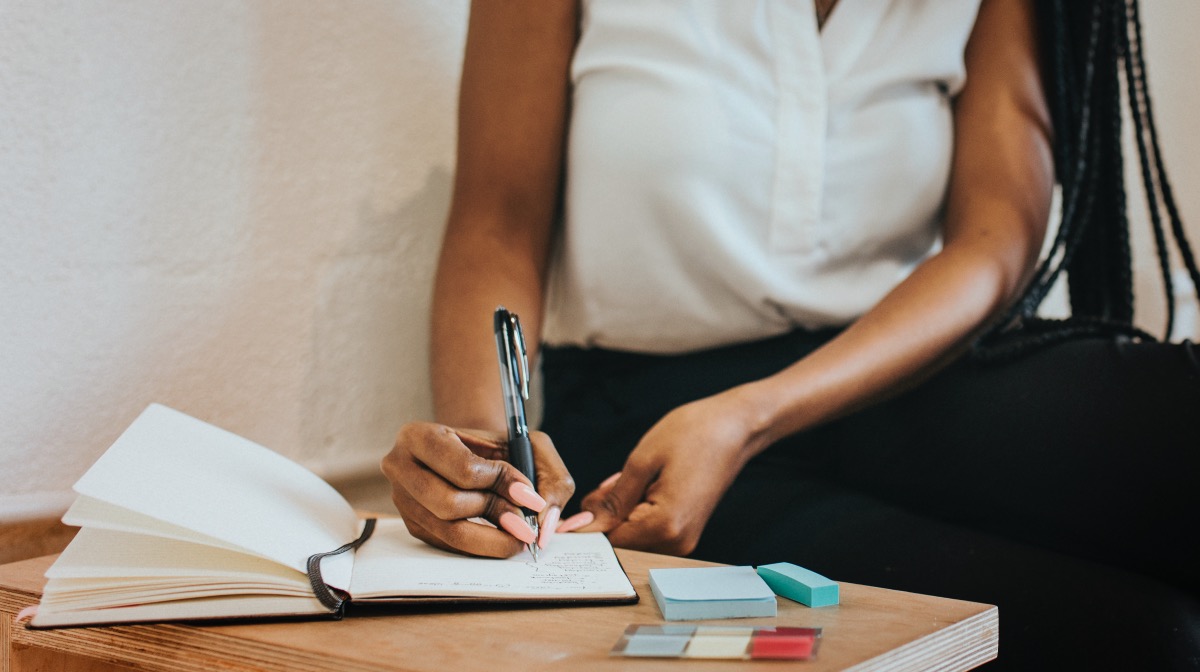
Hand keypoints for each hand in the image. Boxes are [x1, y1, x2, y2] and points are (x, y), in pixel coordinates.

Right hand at [381, 422, 574, 557]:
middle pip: (449, 505)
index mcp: (419, 436)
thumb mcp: (530, 446)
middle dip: (494, 515)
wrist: (473, 455)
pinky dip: (479, 546)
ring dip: (491, 538)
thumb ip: (549, 475)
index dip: (501, 484)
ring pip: (448, 531)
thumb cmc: (499, 448)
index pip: (464, 469)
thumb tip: (541, 517)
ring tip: (519, 535)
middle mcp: (400, 468)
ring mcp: (402, 501)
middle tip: (525, 523)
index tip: (530, 496)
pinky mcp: (413, 525)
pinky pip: (447, 546)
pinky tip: (501, 538)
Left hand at [575, 390, 764, 555]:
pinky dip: (636, 509)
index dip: (586, 525)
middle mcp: (677, 541)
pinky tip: (640, 484)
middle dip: (605, 514)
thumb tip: (585, 523)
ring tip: (627, 478)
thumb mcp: (642, 461)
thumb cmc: (694, 434)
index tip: (568, 510)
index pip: (609, 541)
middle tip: (608, 482)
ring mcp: (685, 539)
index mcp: (665, 525)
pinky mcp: (687, 530)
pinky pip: (649, 528)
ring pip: (633, 535)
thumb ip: (613, 499)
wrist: (737, 426)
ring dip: (621, 510)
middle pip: (621, 541)